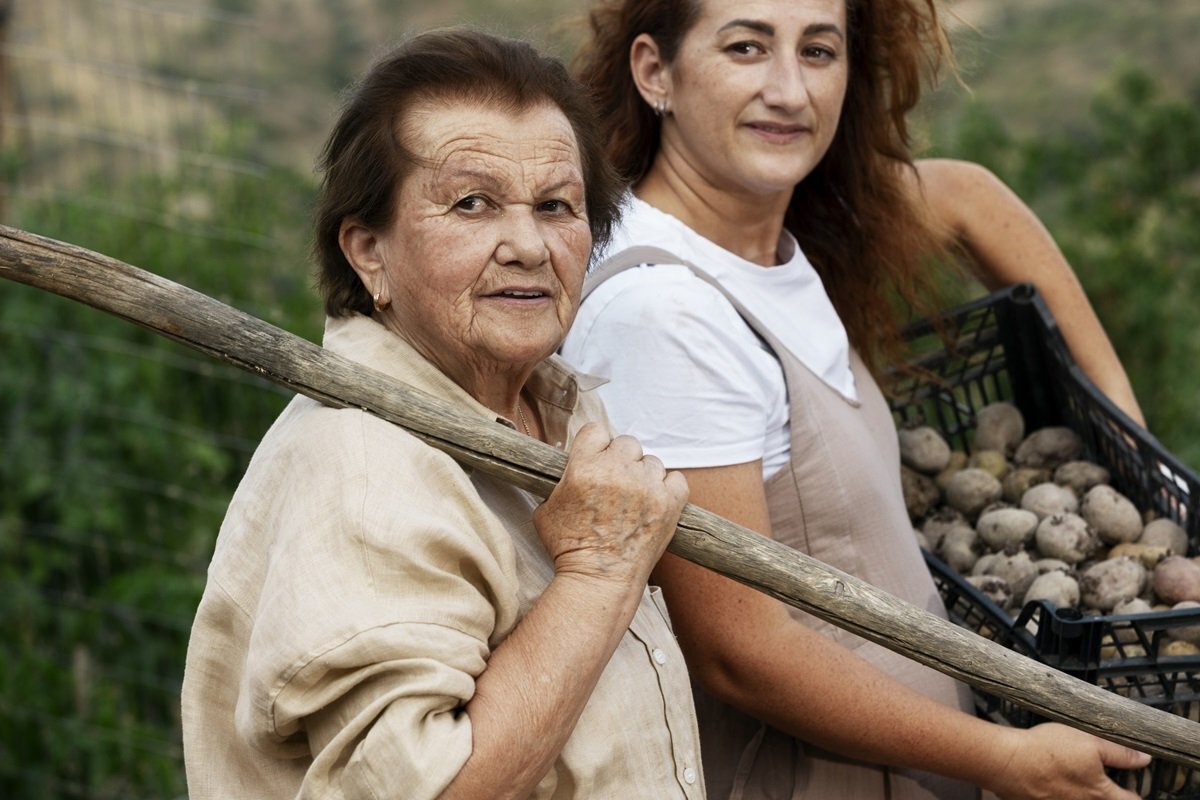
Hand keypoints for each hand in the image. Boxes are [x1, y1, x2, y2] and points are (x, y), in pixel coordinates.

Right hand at [533, 423, 687, 586]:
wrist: (598, 581)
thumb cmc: (568, 549)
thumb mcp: (547, 509)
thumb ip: (561, 480)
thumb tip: (570, 466)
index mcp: (584, 467)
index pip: (596, 430)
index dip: (596, 445)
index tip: (596, 459)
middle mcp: (617, 471)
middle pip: (626, 443)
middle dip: (620, 461)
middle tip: (615, 484)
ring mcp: (646, 486)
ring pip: (652, 462)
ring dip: (644, 476)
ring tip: (634, 500)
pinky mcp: (669, 503)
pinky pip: (677, 479)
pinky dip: (668, 488)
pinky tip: (655, 502)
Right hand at [987, 722, 1151, 799]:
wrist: (1007, 762)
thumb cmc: (1047, 751)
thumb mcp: (1090, 742)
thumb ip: (1120, 753)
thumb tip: (1144, 759)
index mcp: (1101, 795)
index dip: (1134, 791)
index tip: (1131, 783)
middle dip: (1108, 792)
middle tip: (1101, 778)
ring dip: (1083, 792)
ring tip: (1074, 775)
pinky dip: (1062, 792)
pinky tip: (1051, 777)